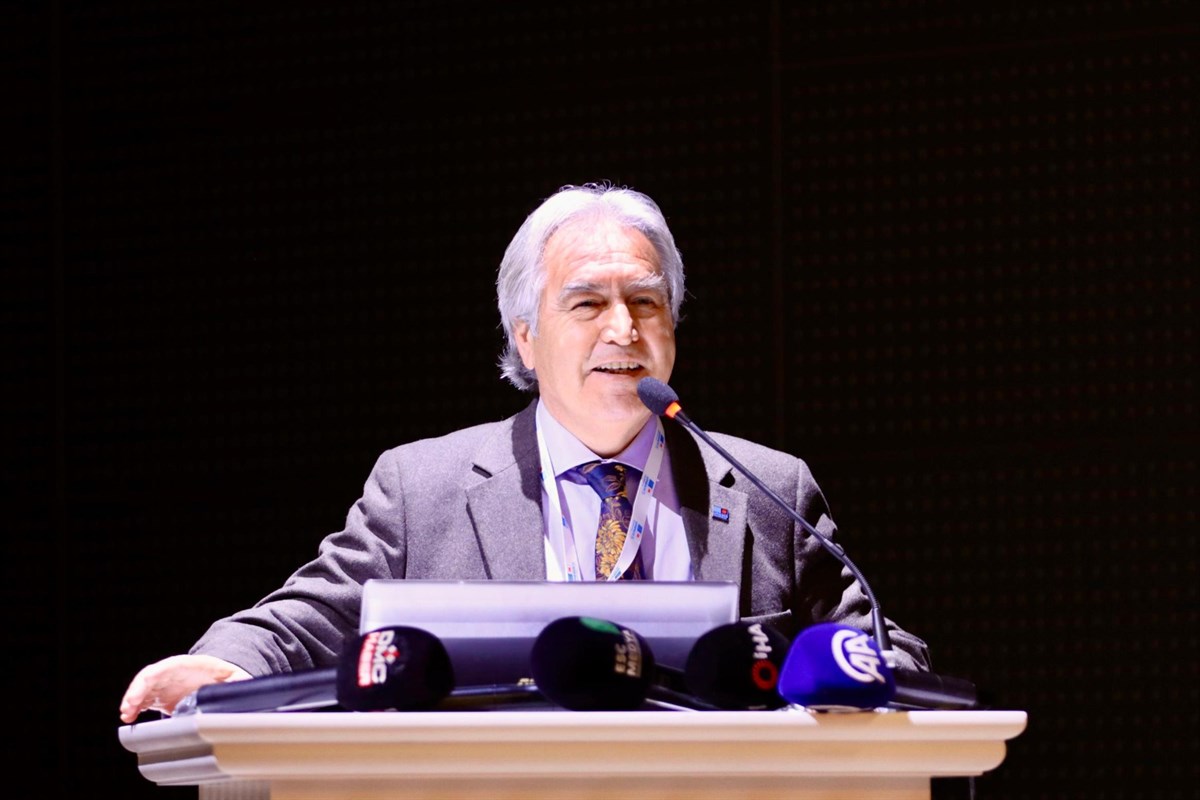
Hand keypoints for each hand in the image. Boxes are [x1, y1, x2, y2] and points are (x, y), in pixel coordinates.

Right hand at [119, 654, 251, 723]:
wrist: (219, 678)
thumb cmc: (226, 676)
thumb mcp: (235, 676)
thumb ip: (238, 681)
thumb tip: (246, 686)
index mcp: (187, 665)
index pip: (164, 668)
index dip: (151, 680)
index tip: (142, 694)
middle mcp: (171, 673)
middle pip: (148, 678)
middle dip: (136, 692)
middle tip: (128, 709)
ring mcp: (165, 684)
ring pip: (143, 689)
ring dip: (132, 702)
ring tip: (126, 716)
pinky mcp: (161, 696)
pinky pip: (144, 700)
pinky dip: (135, 708)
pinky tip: (130, 719)